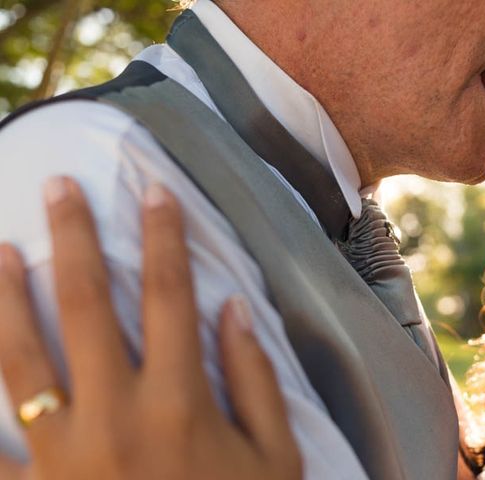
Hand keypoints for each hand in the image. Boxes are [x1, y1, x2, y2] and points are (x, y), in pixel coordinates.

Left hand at [0, 178, 302, 478]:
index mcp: (178, 402)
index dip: (163, 236)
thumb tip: (233, 309)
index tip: (155, 190)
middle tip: (60, 188)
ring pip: (22, 357)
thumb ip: (255, 380)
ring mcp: (61, 454)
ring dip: (5, 297)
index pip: (169, 294)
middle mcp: (112, 415)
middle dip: (72, 239)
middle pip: (84, 306)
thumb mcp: (275, 459)